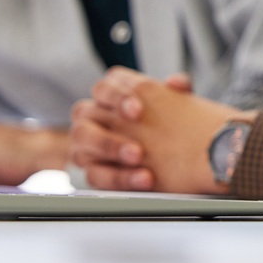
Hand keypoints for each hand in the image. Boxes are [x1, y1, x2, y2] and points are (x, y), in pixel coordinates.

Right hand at [70, 69, 237, 193]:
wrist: (182, 157)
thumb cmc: (172, 125)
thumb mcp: (178, 106)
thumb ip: (179, 91)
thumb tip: (175, 83)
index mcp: (109, 97)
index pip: (103, 88)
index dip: (116, 96)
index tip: (138, 109)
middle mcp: (91, 119)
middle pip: (82, 114)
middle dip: (110, 124)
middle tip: (136, 140)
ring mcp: (87, 146)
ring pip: (80, 144)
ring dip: (110, 150)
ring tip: (139, 157)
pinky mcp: (95, 171)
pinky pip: (95, 175)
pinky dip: (119, 177)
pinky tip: (144, 179)